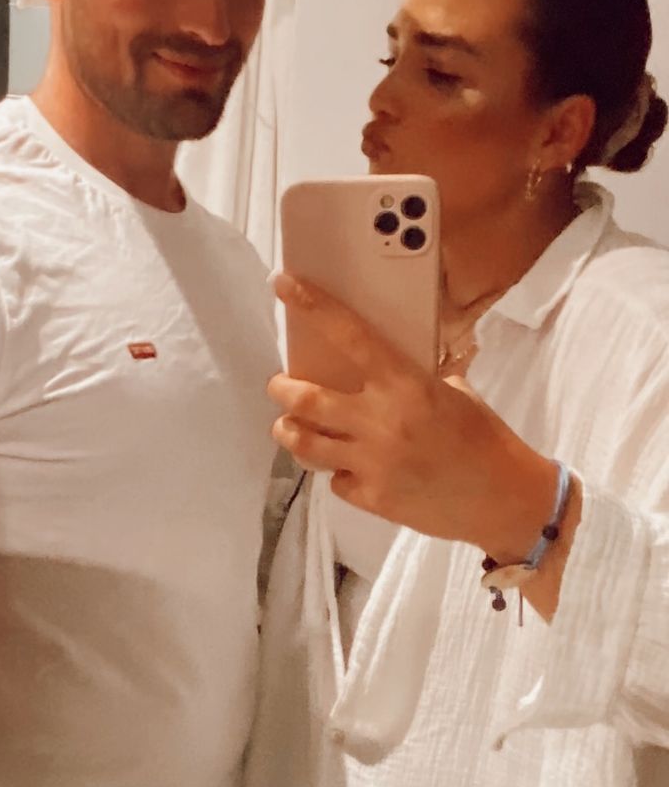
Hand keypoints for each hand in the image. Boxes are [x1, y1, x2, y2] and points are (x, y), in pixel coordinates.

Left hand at [269, 272, 555, 561]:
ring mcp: (373, 462)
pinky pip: (334, 480)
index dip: (314, 307)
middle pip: (306, 399)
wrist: (508, 501)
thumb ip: (411, 378)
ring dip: (290, 431)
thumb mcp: (453, 393)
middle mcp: (382, 420)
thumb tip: (380, 360)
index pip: (351, 335)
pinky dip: (334, 472)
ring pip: (305, 443)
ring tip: (289, 426)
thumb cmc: (484, 439)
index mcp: (406, 384)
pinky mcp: (372, 498)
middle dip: (281, 389)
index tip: (283, 285)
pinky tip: (345, 467)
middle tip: (279, 385)